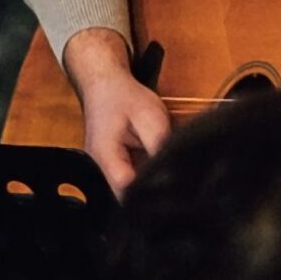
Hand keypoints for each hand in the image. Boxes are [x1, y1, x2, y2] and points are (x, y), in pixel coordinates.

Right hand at [63, 29, 173, 196]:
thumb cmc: (125, 97)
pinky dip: (147, 174)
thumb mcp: (150, 117)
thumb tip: (174, 168)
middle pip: (127, 193)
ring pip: (130, 187)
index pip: (127, 189)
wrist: (105, 85)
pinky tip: (163, 168)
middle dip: (152, 193)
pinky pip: (131, 177)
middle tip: (179, 190)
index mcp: (106, 155)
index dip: (150, 194)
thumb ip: (159, 144)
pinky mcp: (114, 164)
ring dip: (150, 183)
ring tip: (174, 179)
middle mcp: (101, 167)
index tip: (174, 194)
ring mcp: (106, 167)